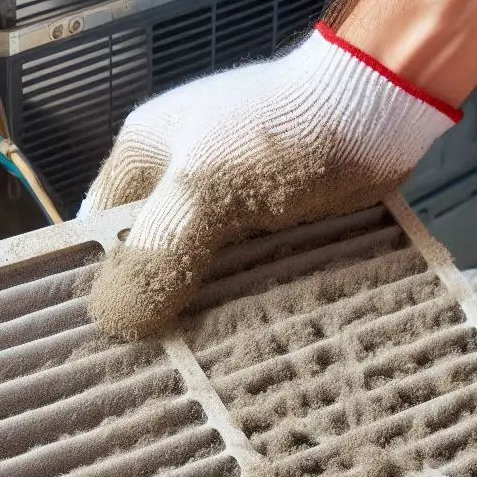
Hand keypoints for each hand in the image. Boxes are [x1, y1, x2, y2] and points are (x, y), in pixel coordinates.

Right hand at [78, 23, 458, 339]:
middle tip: (153, 368)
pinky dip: (244, 302)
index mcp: (146, 157)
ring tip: (196, 367)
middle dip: (154, 304)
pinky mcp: (275, 223)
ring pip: (200, 270)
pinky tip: (243, 340)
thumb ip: (155, 255)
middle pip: (152, 255)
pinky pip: (246, 272)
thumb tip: (112, 323)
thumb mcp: (201, 194)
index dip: (99, 282)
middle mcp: (182, 179)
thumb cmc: (276, 138)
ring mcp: (232, 201)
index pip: (99, 230)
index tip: (108, 341)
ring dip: (202, 310)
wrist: (377, 108)